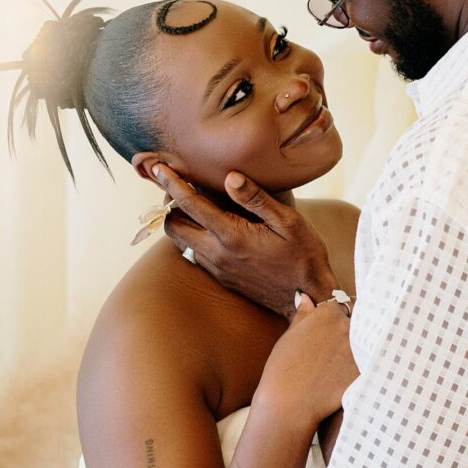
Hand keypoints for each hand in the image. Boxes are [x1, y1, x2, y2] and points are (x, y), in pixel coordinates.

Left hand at [152, 165, 339, 316]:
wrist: (308, 298)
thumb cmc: (303, 256)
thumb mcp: (288, 222)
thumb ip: (256, 199)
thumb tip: (229, 177)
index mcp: (231, 236)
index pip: (190, 205)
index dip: (171, 183)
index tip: (159, 168)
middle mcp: (217, 254)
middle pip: (173, 226)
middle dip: (169, 204)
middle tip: (178, 185)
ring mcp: (217, 269)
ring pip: (181, 242)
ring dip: (180, 221)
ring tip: (192, 202)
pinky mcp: (221, 278)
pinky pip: (195, 254)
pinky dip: (193, 236)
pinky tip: (210, 226)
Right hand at [256, 292, 357, 431]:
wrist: (289, 403)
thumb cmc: (283, 369)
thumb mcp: (290, 336)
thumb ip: (303, 315)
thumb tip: (305, 297)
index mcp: (328, 313)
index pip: (342, 307)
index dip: (337, 321)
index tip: (331, 334)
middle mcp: (347, 326)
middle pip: (358, 322)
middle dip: (352, 332)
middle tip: (336, 351)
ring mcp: (358, 348)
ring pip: (366, 342)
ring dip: (360, 348)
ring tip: (341, 364)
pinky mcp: (365, 369)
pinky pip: (370, 362)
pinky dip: (364, 367)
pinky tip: (347, 377)